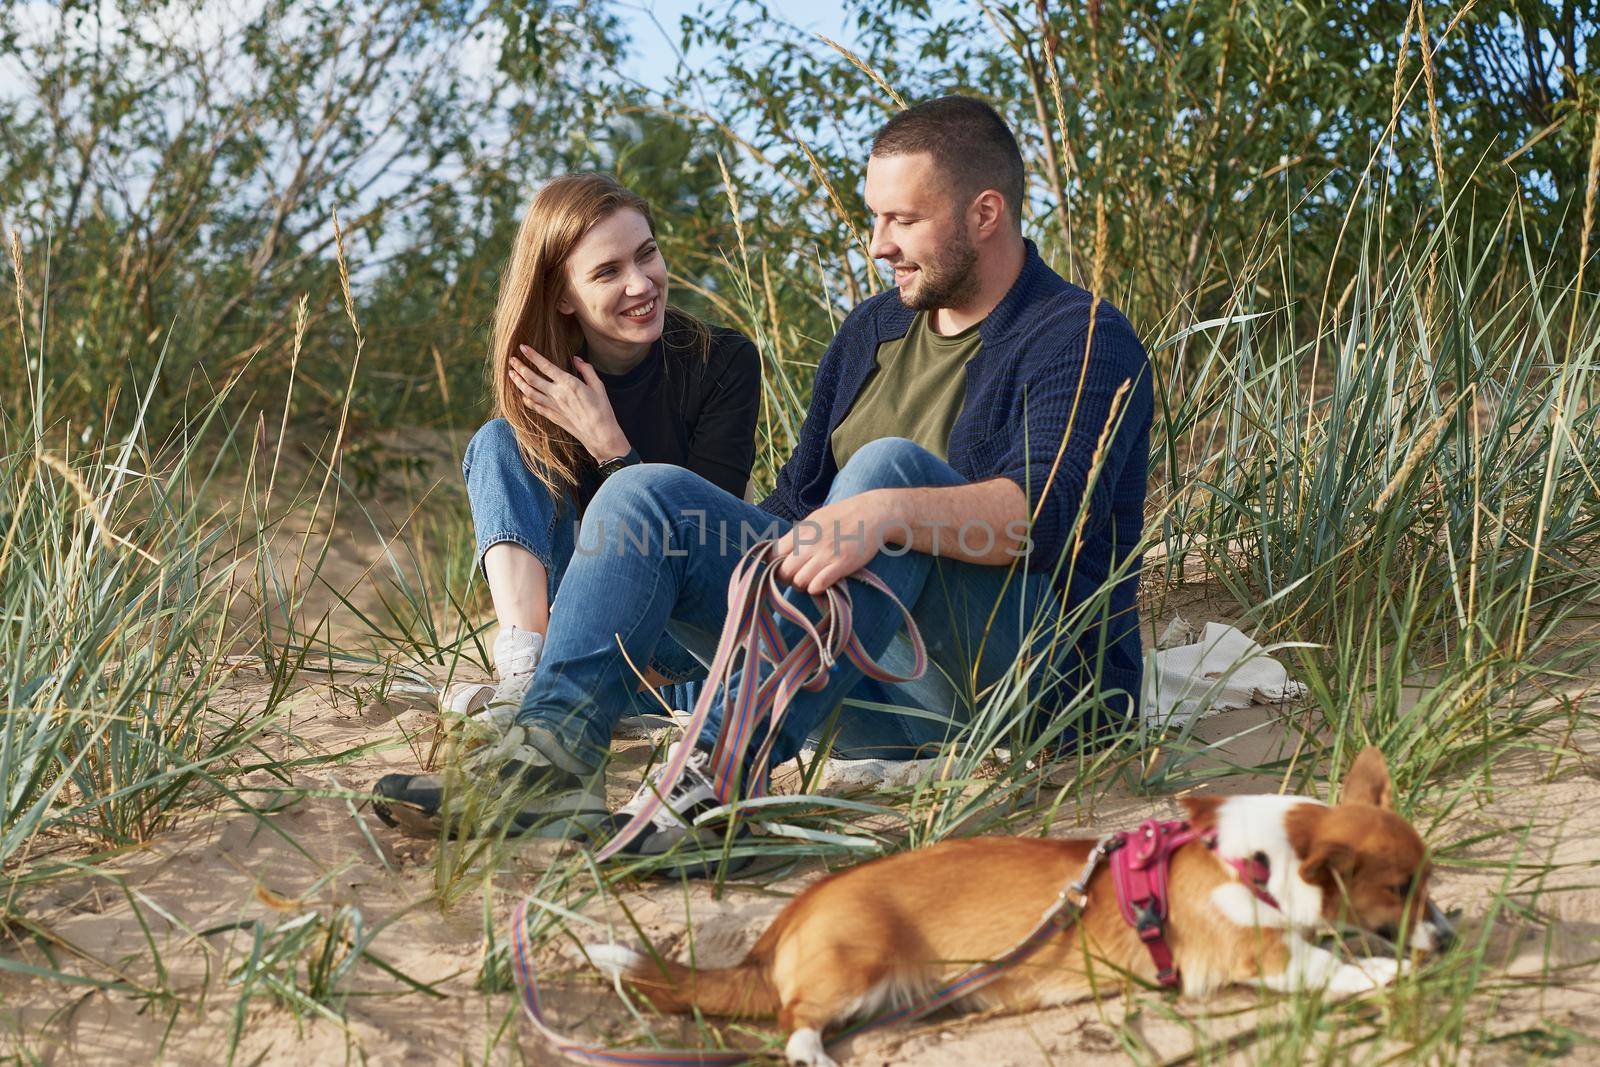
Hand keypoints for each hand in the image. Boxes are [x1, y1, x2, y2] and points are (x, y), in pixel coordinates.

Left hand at [508, 345, 630, 461]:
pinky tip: (522, 394)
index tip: (523, 347)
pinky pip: (534, 406)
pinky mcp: (552, 416)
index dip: (532, 356)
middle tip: (512, 360)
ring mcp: (552, 406)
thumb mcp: (598, 385)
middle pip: (532, 378)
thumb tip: (576, 359)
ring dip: (518, 382)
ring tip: (511, 374)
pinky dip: (526, 399)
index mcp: (568, 383)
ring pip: (529, 392)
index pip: (545, 366)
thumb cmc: (602, 409)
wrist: (599, 434)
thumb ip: (586, 370)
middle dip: (520, 367)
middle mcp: (557, 394)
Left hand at [775, 491, 899, 594]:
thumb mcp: (815, 520)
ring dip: (802, 585)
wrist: (872, 513)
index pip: (773, 554)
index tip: (782, 567)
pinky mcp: (842, 565)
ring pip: (799, 582)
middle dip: (787, 579)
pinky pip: (817, 585)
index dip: (774, 565)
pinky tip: (823, 583)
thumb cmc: (842, 517)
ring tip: (811, 580)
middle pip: (783, 572)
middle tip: (797, 577)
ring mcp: (826, 554)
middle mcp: (810, 543)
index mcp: (801, 531)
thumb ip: (798, 535)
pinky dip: (816, 588)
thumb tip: (779, 552)